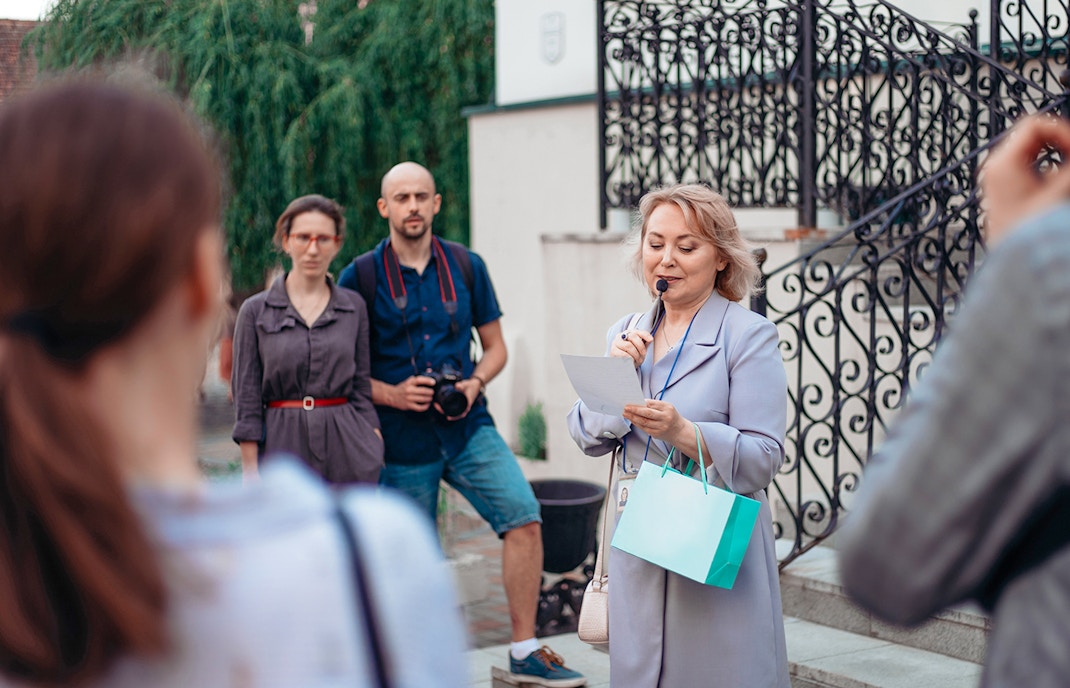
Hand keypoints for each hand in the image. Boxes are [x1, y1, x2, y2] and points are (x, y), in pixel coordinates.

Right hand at [392, 375, 435, 411]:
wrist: (391, 396)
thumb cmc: (403, 388)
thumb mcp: (409, 381)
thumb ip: (418, 378)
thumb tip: (429, 373)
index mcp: (409, 382)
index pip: (419, 380)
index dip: (427, 380)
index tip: (433, 382)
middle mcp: (408, 390)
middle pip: (423, 391)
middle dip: (431, 392)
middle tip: (432, 392)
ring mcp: (408, 398)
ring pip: (423, 399)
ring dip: (429, 399)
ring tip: (430, 398)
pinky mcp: (408, 406)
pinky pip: (420, 407)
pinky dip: (426, 406)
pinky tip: (427, 404)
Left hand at [438, 377, 480, 420]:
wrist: (475, 384)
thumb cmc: (471, 386)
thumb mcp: (467, 385)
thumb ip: (462, 385)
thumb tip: (456, 386)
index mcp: (467, 405)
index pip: (461, 414)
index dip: (454, 417)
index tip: (448, 417)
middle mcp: (464, 407)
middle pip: (454, 414)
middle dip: (445, 412)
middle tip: (437, 406)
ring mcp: (462, 406)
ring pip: (452, 411)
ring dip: (444, 409)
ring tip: (437, 405)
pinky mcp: (459, 403)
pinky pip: (452, 408)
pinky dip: (446, 407)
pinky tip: (440, 405)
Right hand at [613, 329, 652, 366]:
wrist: (622, 367)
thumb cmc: (632, 356)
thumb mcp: (640, 350)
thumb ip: (644, 343)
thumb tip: (650, 339)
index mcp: (628, 334)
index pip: (637, 331)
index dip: (645, 334)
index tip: (651, 339)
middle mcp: (621, 336)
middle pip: (633, 336)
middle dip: (640, 346)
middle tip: (643, 354)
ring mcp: (616, 343)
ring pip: (628, 345)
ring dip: (635, 354)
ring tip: (637, 360)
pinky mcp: (613, 351)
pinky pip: (624, 354)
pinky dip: (630, 358)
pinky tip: (631, 361)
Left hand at [622, 399, 686, 442]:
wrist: (679, 431)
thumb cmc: (671, 417)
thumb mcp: (667, 407)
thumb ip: (654, 404)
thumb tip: (639, 402)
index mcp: (667, 408)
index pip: (651, 404)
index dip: (640, 403)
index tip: (631, 402)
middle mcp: (665, 418)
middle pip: (647, 413)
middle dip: (635, 410)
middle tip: (626, 407)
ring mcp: (661, 427)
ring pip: (644, 422)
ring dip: (633, 417)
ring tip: (625, 413)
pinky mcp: (656, 434)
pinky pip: (644, 428)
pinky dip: (637, 423)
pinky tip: (632, 420)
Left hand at [981, 115, 1069, 244]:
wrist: (1013, 262)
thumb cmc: (1031, 230)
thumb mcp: (1060, 191)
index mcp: (1002, 163)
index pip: (1035, 125)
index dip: (1062, 130)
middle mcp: (994, 166)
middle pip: (1032, 134)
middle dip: (1060, 140)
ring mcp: (996, 177)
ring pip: (1032, 148)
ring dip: (1056, 151)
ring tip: (1066, 172)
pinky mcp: (1003, 187)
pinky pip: (1029, 163)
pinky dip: (1047, 164)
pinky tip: (1058, 180)